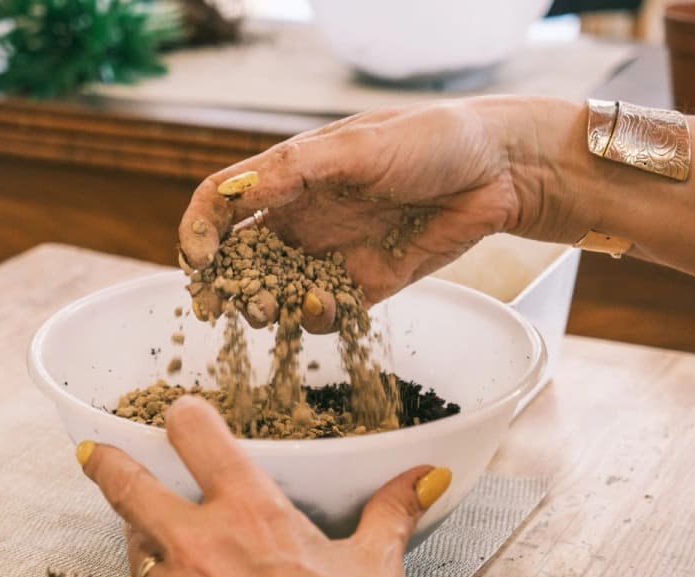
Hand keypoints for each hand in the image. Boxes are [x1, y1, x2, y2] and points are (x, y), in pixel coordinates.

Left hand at [78, 396, 451, 576]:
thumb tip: (422, 479)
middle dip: (107, 465)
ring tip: (148, 535)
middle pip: (128, 488)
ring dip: (136, 538)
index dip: (184, 416)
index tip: (180, 415)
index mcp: (252, 513)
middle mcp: (200, 547)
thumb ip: (390, 512)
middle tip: (94, 455)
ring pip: (129, 550)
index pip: (197, 435)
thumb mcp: (375, 569)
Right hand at [178, 97, 570, 331]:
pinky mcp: (364, 286)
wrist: (500, 171)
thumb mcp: (358, 147)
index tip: (195, 261)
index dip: (198, 230)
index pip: (223, 202)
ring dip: (263, 306)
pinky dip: (315, 318)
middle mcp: (302, 217)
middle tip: (217, 306)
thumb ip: (295, 172)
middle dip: (222, 282)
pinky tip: (326, 307)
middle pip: (240, 256)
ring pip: (276, 290)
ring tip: (270, 310)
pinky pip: (325, 312)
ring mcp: (331, 253)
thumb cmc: (432, 140)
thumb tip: (233, 194)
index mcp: (290, 175)